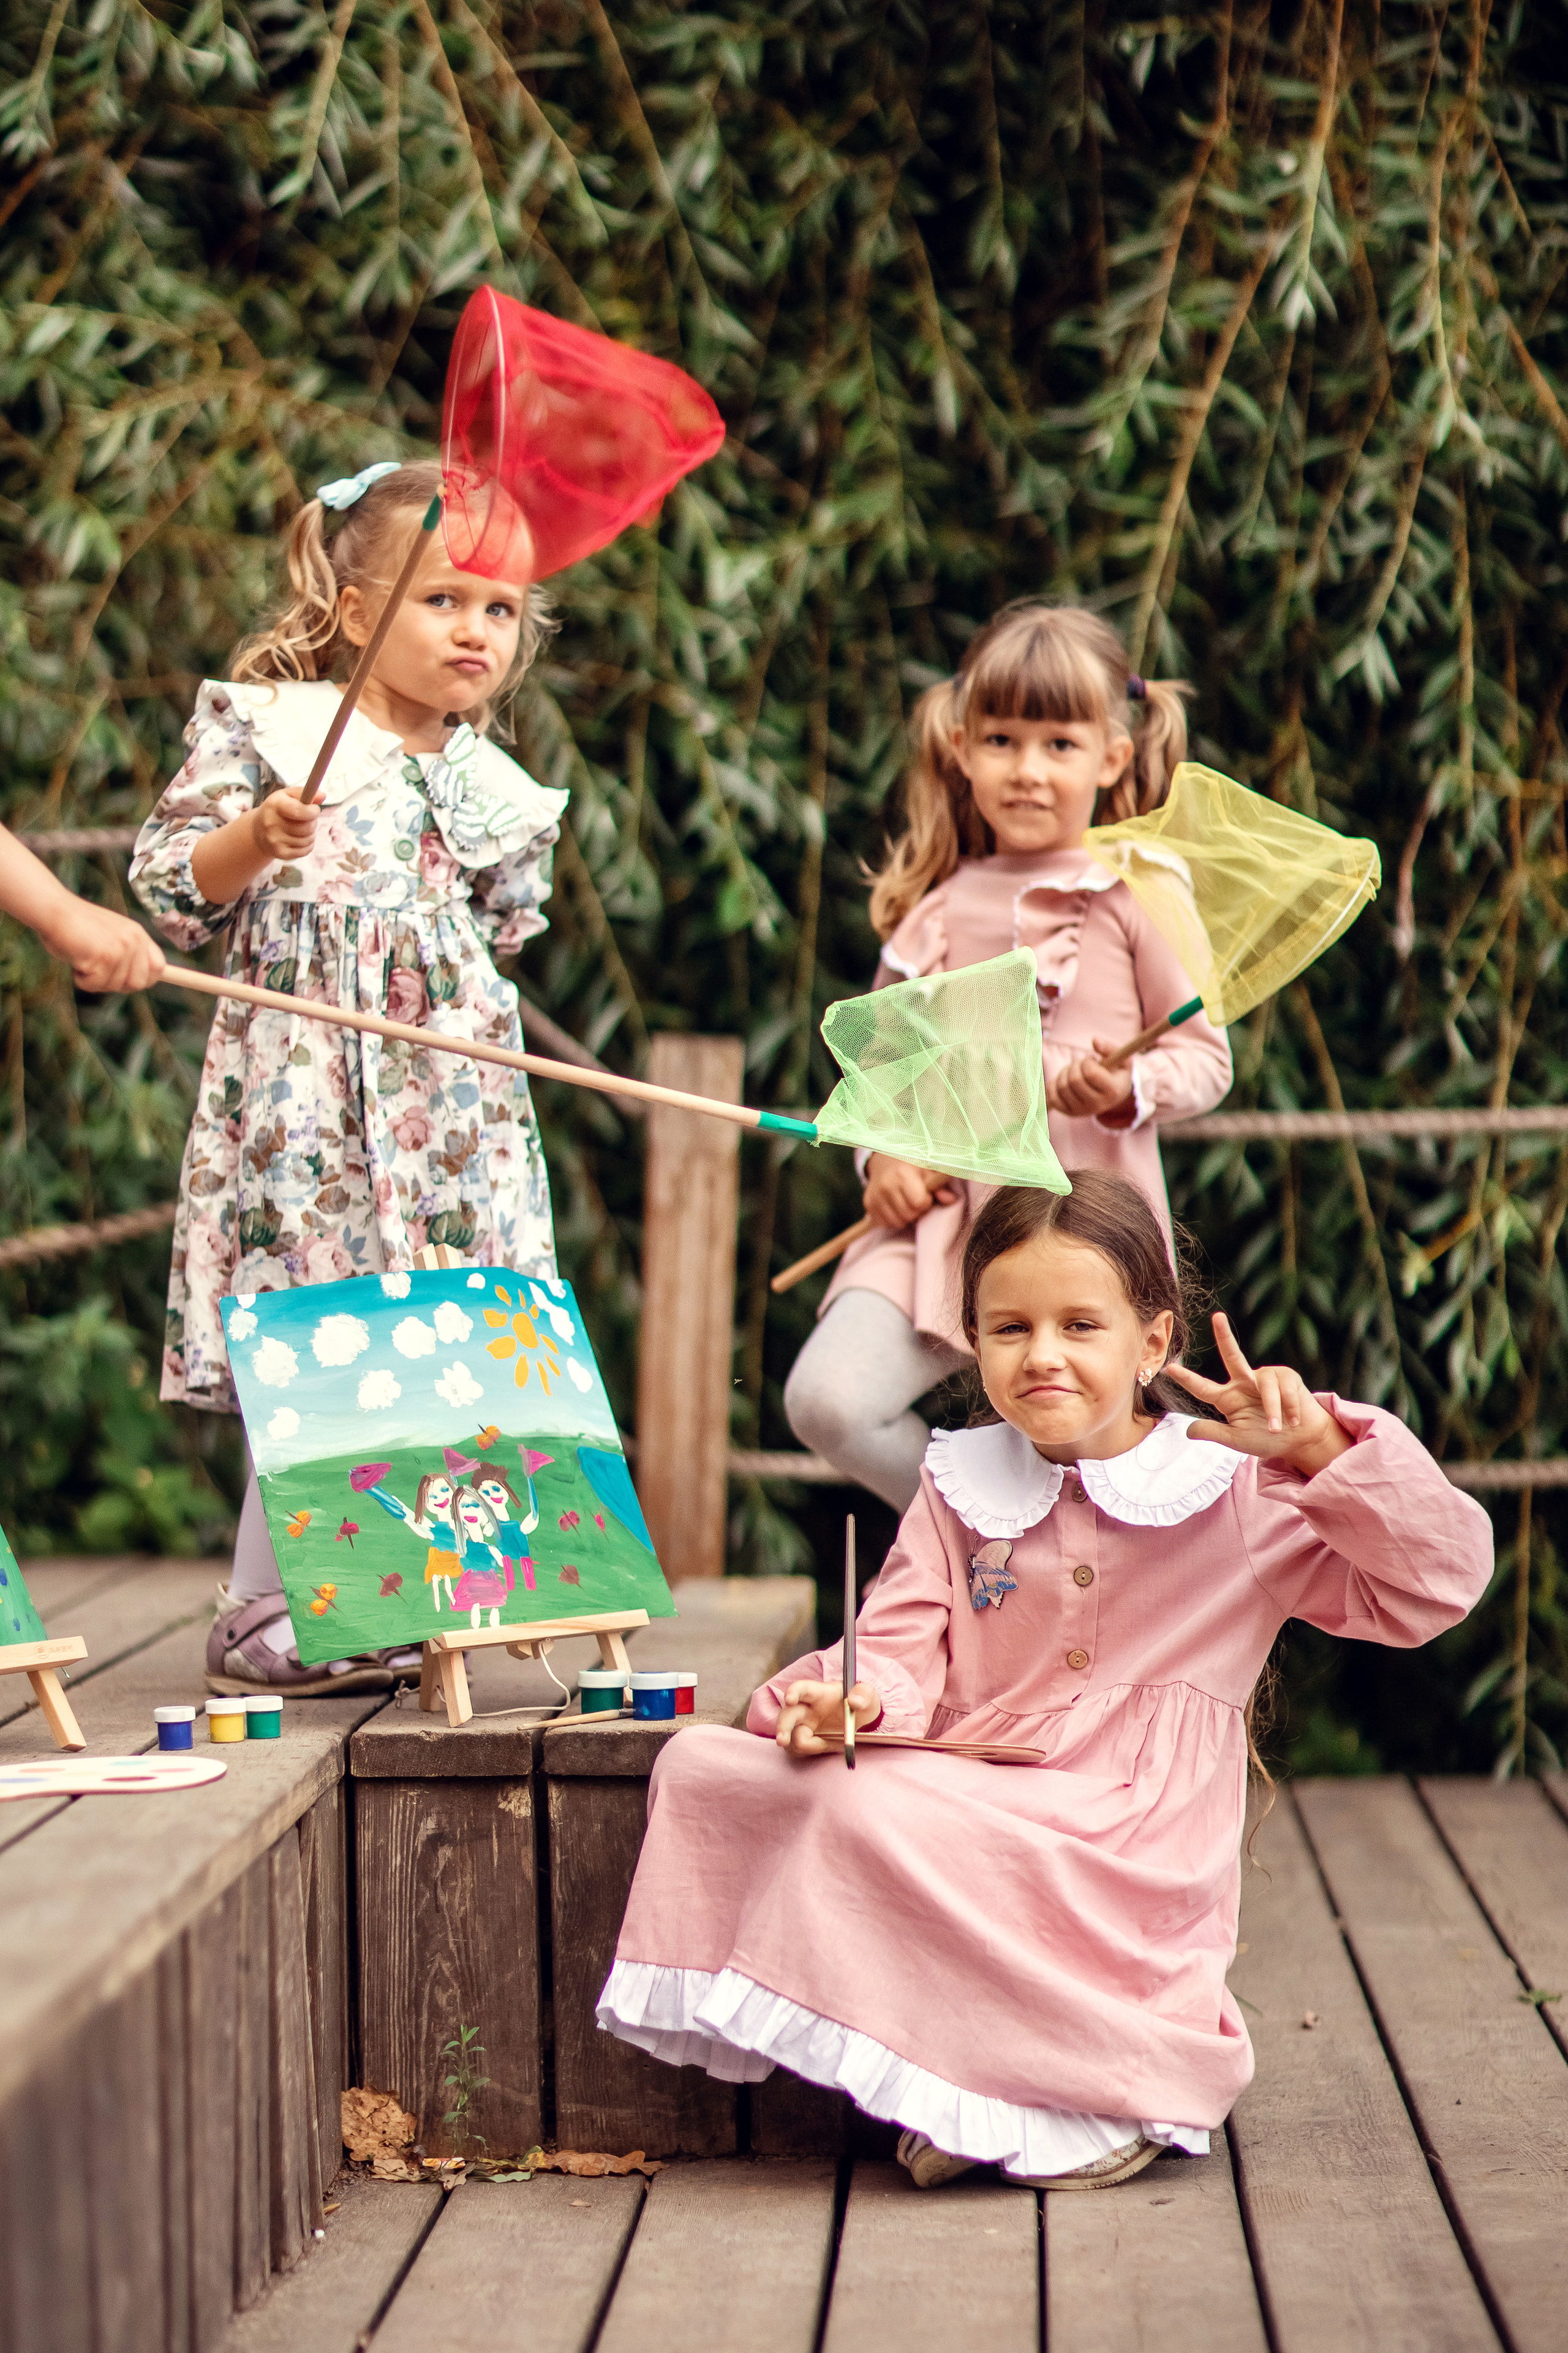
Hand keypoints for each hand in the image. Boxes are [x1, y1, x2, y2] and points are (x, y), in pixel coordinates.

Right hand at [42, 899, 165, 993]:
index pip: (159, 967)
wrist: (54, 910)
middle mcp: (133, 941)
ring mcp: (120, 948)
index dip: (146, 979)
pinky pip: (95, 985)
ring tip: (83, 959)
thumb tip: (142, 981)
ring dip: (94, 980)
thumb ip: (127, 954)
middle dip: (115, 984)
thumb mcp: (110, 936)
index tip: (128, 982)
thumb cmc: (76, 926)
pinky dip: (81, 979)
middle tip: (96, 971)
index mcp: (138, 934)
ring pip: (114, 986)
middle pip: (138, 983)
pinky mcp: (104, 956)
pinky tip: (75, 962)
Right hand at [251, 788, 319, 863]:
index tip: (315, 810)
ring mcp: (275, 840)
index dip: (312, 811)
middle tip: (308, 819)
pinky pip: (306, 850)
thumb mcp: (286, 795)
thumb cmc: (277, 810)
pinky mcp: (280, 853)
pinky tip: (300, 838)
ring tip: (303, 828)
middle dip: (313, 822)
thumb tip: (323, 796)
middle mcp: (271, 823)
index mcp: (274, 805)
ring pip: (309, 839)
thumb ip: (304, 792)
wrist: (258, 831)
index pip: (298, 810)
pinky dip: (308, 844)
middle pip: (307, 827)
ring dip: (311, 833)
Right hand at [775, 1677, 879, 1756]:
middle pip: (786, 1714)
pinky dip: (809, 1751)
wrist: (859, 1719)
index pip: (801, 1688)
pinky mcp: (803, 1739)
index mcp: (818, 1693)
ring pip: (789, 1735)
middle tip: (782, 1741)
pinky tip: (824, 1746)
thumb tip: (854, 1702)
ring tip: (824, 1744)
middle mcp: (805, 1708)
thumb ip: (863, 1695)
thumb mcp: (868, 1696)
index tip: (789, 1699)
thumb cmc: (860, 1703)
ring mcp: (802, 1725)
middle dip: (782, 1727)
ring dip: (801, 1744)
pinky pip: (796, 1748)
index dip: (793, 1692)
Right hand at [862, 1153, 958, 1228]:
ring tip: (906, 1202)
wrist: (885, 1160)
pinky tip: (895, 1206)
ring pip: (897, 1222)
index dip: (926, 1201)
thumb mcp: (929, 1170)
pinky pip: (885, 1223)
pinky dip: (893, 1218)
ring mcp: (875, 1196)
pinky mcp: (868, 1204)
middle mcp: (886, 1185)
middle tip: (916, 1199)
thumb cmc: (913, 1165)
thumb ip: (940, 1185)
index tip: (926, 1194)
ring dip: (905, 1216)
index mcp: (902, 1174)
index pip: (919, 1203)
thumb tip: (951, 1199)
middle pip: (909, 1215)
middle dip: (916, 1211)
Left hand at [1048, 1039, 1134, 1121]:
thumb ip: (1110, 1047)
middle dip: (1075, 1065)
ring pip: (1062, 1086)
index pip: (1090, 1073)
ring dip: (1065, 1072)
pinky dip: (1054, 1084)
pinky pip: (1052, 1096)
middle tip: (1082, 1064)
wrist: (1113, 1095)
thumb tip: (1094, 1040)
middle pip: (1074, 1080)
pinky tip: (1065, 1080)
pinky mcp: (1069, 1112)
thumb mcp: (1121, 1059)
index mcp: (1113, 1091)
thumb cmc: (1116, 1073)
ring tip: (1075, 1071)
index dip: (1088, 1061)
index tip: (1092, 1060)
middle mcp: (1098, 1105)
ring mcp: (1082, 1111)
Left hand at [1178, 1313, 1351, 1477]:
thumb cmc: (1268, 1440)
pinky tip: (1294, 1419)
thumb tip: (1187, 1431)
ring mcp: (1265, 1377)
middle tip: (1217, 1316)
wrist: (1301, 1441)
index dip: (1187, 1379)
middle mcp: (1244, 1382)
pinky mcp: (1287, 1376)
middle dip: (1225, 1335)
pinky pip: (1285, 1389)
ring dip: (1273, 1411)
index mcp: (1228, 1399)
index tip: (1169, 1368)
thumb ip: (1215, 1433)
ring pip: (1266, 1387)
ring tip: (1278, 1429)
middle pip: (1232, 1356)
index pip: (1203, 1388)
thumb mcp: (1237, 1440)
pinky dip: (1290, 1409)